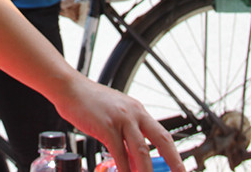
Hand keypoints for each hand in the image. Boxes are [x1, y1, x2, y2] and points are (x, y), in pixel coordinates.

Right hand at [56, 78, 184, 171]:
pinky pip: (119, 153)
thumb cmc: (89, 101)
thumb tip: (134, 159)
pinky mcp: (106, 127)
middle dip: (173, 161)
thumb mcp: (114, 114)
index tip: (180, 169)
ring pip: (141, 150)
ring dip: (146, 170)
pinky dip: (124, 168)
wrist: (69, 88)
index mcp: (138, 110)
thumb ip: (126, 136)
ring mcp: (121, 119)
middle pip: (161, 140)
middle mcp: (133, 113)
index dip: (174, 153)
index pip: (163, 134)